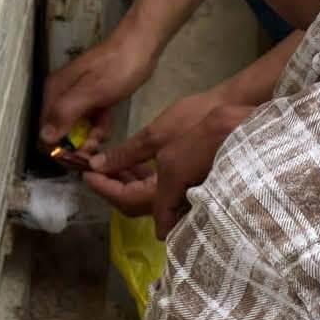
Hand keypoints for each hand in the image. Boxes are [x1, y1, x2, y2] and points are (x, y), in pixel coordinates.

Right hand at [40, 20, 158, 151]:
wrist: (142, 44)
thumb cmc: (118, 67)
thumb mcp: (92, 92)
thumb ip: (66, 113)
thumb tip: (43, 138)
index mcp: (55, 92)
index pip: (44, 132)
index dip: (59, 148)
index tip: (80, 155)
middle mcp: (60, 95)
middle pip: (59, 132)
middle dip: (76, 144)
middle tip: (97, 144)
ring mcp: (77, 96)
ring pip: (75, 128)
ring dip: (89, 137)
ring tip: (104, 133)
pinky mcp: (92, 97)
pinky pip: (89, 120)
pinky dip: (98, 126)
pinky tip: (108, 122)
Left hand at [85, 93, 254, 237]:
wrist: (235, 116)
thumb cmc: (196, 123)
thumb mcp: (155, 136)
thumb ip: (125, 155)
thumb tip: (97, 166)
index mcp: (164, 193)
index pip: (123, 200)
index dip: (102, 187)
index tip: (84, 173)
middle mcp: (173, 202)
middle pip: (132, 204)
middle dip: (110, 186)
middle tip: (92, 168)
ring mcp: (181, 195)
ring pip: (144, 197)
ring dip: (124, 181)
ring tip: (108, 162)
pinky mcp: (187, 184)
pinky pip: (157, 189)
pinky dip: (140, 178)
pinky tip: (132, 163)